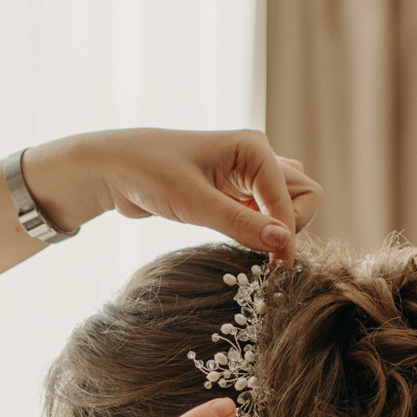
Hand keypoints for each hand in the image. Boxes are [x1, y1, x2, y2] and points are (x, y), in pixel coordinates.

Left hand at [29, 130, 323, 263]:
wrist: (113, 169)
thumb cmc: (149, 174)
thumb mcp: (194, 202)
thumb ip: (240, 223)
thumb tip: (283, 243)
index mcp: (254, 148)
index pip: (294, 198)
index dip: (288, 234)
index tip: (276, 269)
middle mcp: (257, 157)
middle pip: (303, 196)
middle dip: (290, 226)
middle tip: (264, 252)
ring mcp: (247, 174)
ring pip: (289, 203)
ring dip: (278, 228)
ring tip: (252, 249)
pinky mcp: (234, 191)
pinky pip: (266, 212)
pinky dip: (262, 230)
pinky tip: (242, 243)